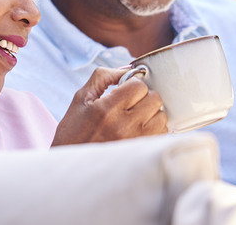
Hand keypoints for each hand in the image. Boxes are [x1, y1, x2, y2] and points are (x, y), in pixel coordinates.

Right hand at [51, 67, 167, 145]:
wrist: (73, 167)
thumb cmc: (75, 131)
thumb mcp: (81, 99)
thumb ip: (103, 77)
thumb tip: (128, 68)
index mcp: (106, 109)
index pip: (138, 85)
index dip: (133, 84)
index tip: (125, 90)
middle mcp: (123, 125)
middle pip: (154, 98)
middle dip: (144, 96)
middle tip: (131, 103)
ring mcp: (135, 140)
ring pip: (161, 115)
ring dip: (151, 112)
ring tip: (135, 117)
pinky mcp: (142, 152)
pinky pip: (162, 133)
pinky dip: (154, 127)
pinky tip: (139, 129)